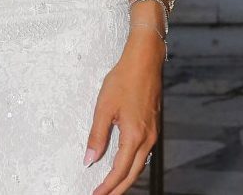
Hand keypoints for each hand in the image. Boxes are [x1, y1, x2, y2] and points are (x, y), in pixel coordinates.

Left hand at [85, 32, 162, 193]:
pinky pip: (143, 154)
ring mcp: (152, 134)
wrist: (144, 62)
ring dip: (126, 179)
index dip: (108, 186)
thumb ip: (97, 136)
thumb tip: (89, 158)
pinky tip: (124, 165)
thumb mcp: (104, 107)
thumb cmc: (124, 79)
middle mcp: (147, 139)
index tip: (96, 194)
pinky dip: (132, 165)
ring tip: (112, 186)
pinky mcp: (153, 127)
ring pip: (139, 165)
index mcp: (134, 136)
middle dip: (118, 189)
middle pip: (133, 174)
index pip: (119, 170)